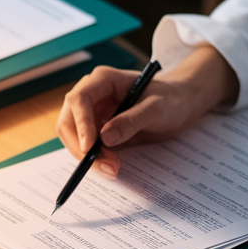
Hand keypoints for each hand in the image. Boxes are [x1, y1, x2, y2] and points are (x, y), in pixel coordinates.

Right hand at [55, 44, 237, 177]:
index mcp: (103, 80)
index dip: (80, 124)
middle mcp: (91, 95)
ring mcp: (91, 113)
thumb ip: (132, 120)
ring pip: (73, 138)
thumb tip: (105, 137)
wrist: (179, 105)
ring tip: (113, 168)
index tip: (90, 147)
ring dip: (87, 157)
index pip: (79, 100)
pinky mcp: (96, 130)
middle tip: (104, 166)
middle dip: (81, 147)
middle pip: (68, 121)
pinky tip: (111, 166)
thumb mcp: (157, 108)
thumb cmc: (171, 99)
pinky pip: (85, 147)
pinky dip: (93, 159)